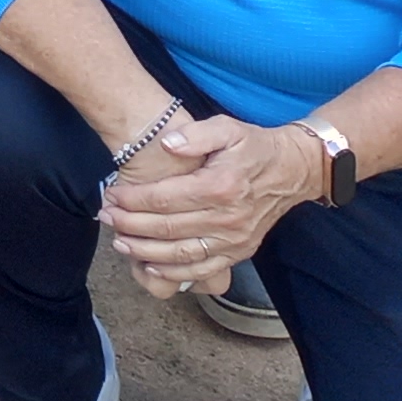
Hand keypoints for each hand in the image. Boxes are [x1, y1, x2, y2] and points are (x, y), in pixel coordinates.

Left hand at [100, 113, 322, 297]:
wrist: (294, 171)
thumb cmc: (255, 147)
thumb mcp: (227, 127)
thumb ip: (196, 133)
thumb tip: (168, 144)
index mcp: (221, 186)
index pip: (165, 198)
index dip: (133, 199)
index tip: (112, 195)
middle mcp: (228, 218)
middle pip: (169, 228)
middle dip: (131, 225)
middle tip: (106, 217)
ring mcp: (235, 240)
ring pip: (182, 254)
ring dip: (145, 252)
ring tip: (119, 242)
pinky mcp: (239, 252)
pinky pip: (203, 270)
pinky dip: (174, 273)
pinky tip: (150, 266)